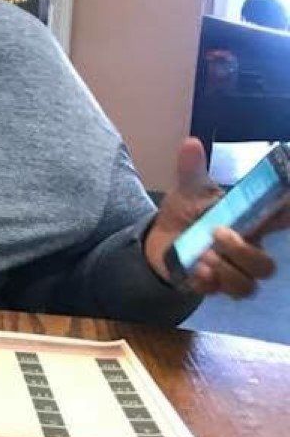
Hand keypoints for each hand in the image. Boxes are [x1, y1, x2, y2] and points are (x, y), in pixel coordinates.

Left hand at [143, 138, 287, 297]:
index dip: (286, 216)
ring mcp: (232, 270)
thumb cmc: (186, 213)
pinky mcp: (213, 286)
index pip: (282, 221)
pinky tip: (197, 272)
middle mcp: (248, 249)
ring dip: (228, 271)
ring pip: (249, 283)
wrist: (159, 241)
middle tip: (217, 234)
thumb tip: (190, 143)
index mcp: (251, 223)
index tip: (283, 212)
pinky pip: (223, 293)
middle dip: (244, 252)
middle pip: (267, 265)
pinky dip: (211, 284)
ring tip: (204, 258)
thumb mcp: (188, 190)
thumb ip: (192, 168)